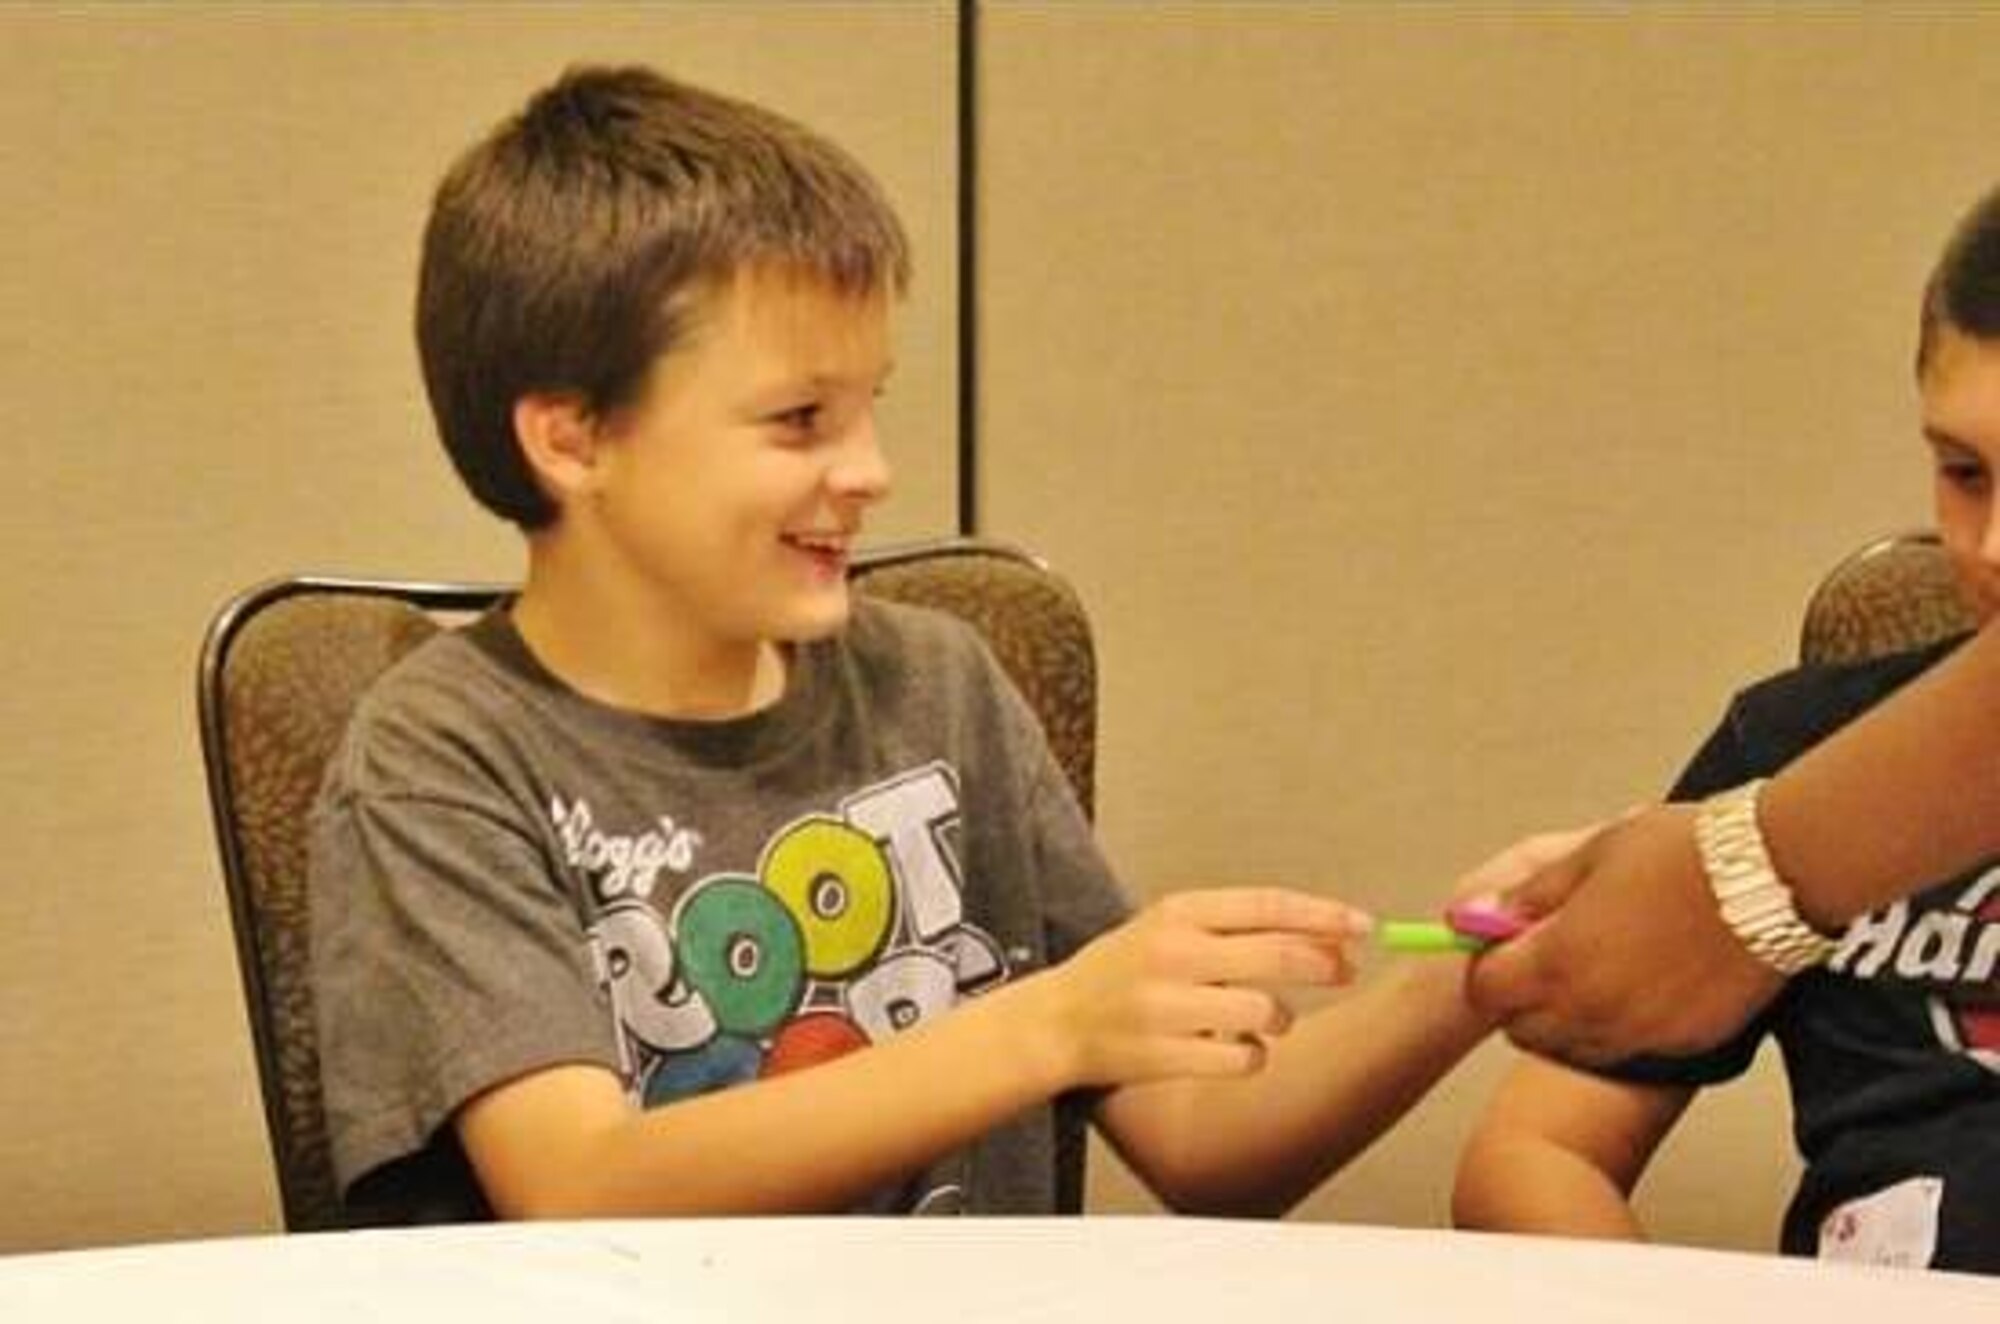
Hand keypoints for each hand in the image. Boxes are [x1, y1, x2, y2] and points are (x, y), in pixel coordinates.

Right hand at [1024, 887, 1369, 1088]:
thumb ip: (1240, 929)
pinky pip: (1245, 1058)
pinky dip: (1252, 1056)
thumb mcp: (1171, 929)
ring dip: (1278, 1018)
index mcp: (1178, 912)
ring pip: (1268, 1011)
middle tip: (1344, 971)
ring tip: (1259, 1016)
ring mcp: (1168, 1007)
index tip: (1363, 925)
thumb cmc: (1126, 971)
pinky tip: (1233, 1048)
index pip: (1267, 905)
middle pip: (1280, 956)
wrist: (1058, 1022)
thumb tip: (1326, 937)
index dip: (1323, 916)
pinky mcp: (1166, 1055)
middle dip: (1325, 965)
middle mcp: (1173, 953)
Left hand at [1460, 805, 1785, 1064]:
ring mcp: (1640, 1032)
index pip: (1484, 991)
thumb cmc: (1680, 853)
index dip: (1486, 967)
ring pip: (1573, 1046)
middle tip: (1543, 956)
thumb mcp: (1589, 855)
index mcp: (1557, 960)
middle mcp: (1592, 1009)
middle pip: (1523, 1028)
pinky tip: (1639, 983)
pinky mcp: (1684, 1042)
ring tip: (1594, 967)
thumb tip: (1477, 914)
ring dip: (1565, 1018)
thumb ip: (1530, 896)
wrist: (1772, 876)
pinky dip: (1617, 1026)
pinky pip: (1628, 1048)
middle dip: (1520, 998)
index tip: (1500, 945)